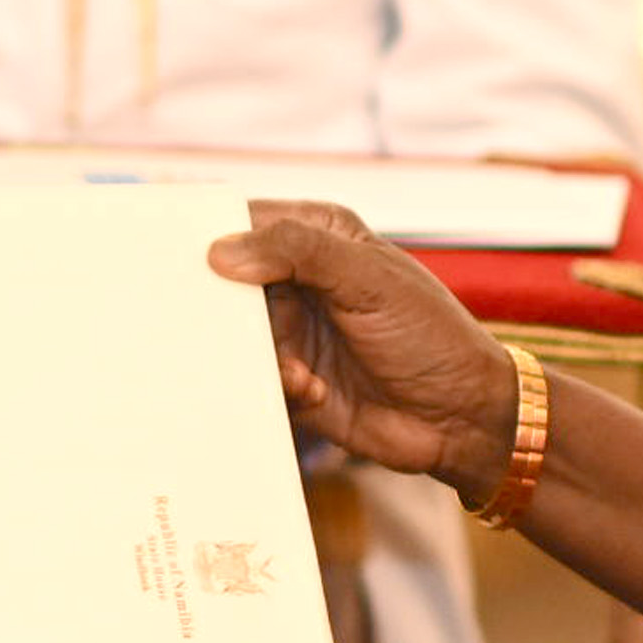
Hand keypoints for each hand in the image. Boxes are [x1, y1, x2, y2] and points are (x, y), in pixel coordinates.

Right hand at [208, 202, 518, 493]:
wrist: (461, 421)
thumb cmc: (431, 336)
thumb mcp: (368, 280)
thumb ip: (298, 253)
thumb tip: (221, 251)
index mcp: (318, 237)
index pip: (247, 221)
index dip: (210, 235)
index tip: (181, 256)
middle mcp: (298, 281)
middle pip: (227, 284)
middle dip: (223, 308)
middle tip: (226, 327)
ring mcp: (293, 332)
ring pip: (235, 337)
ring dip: (263, 357)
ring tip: (300, 374)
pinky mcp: (290, 381)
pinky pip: (253, 380)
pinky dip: (278, 387)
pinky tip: (315, 392)